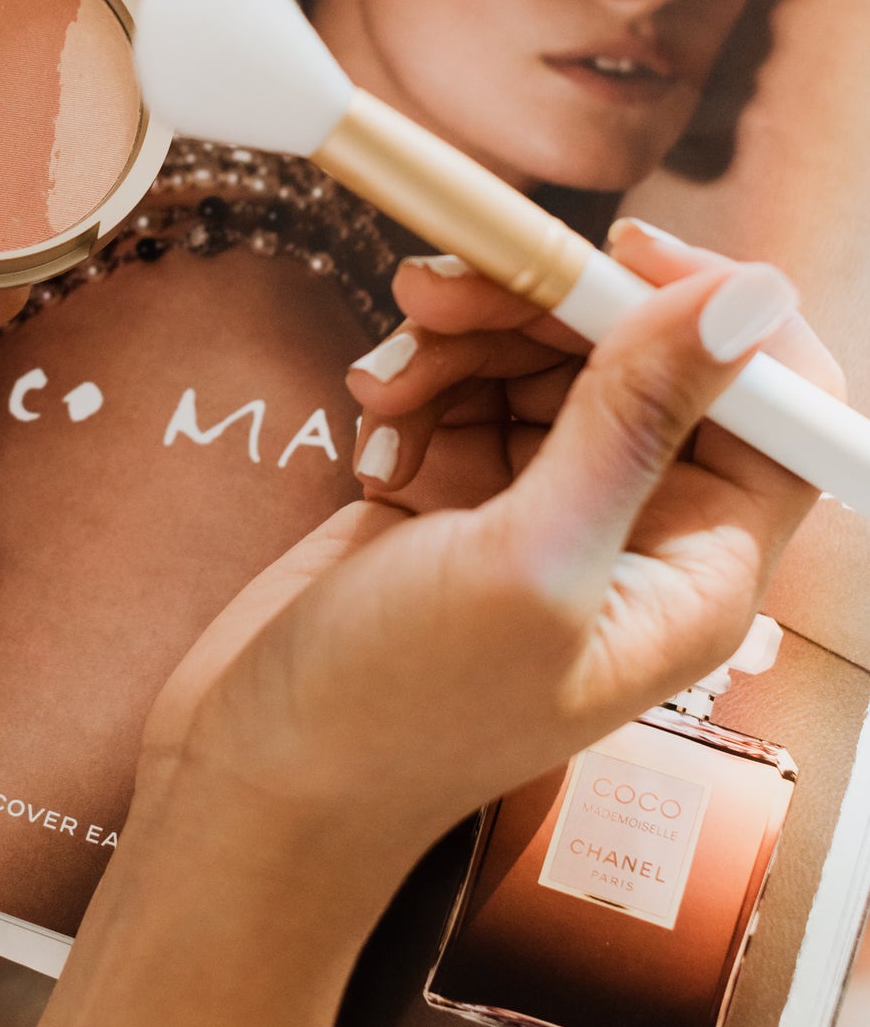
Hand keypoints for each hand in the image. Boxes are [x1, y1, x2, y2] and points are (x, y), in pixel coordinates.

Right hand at [141, 229, 838, 887]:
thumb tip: (751, 297)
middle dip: (541, 307)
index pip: (774, 399)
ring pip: (541, 358)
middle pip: (636, 354)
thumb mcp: (531, 561)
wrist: (254, 776)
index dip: (712, 308)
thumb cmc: (397, 712)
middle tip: (440, 292)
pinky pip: (463, 387)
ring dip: (462, 338)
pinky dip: (418, 381)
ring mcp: (543, 512)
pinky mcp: (458, 497)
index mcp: (700, 568)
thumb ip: (637, 420)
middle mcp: (637, 533)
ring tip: (387, 378)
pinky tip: (372, 423)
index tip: (615, 251)